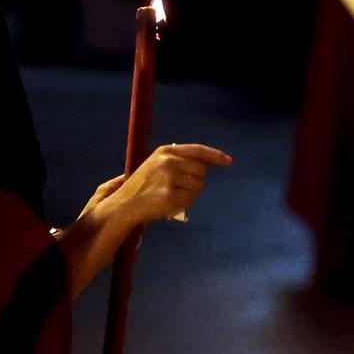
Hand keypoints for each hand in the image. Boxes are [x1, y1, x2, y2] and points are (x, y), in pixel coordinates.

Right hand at [104, 143, 233, 227]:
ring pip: (198, 185)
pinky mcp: (170, 196)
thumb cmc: (143, 184)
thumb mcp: (157, 163)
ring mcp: (169, 179)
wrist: (126, 203)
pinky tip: (171, 203)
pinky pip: (191, 199)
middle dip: (197, 179)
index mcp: (166, 151)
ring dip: (191, 192)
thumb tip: (208, 162)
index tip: (228, 161)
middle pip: (202, 170)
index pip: (198, 150)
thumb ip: (180, 160)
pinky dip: (185, 203)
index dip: (215, 155)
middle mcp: (168, 162)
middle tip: (180, 187)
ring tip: (173, 195)